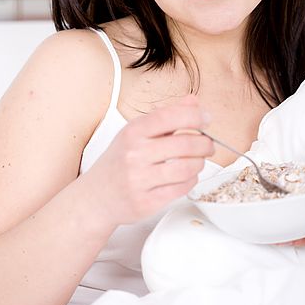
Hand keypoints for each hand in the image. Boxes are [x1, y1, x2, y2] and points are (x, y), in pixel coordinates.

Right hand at [81, 95, 213, 226]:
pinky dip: (191, 180)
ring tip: (198, 160)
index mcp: (133, 132)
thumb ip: (167, 116)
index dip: (195, 115)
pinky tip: (187, 176)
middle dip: (205, 143)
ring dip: (199, 163)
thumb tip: (194, 102)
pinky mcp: (145, 202)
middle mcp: (134, 154)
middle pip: (184, 144)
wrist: (95, 197)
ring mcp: (139, 180)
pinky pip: (181, 189)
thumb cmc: (120, 161)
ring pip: (186, 168)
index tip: (206, 118)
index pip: (170, 116)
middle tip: (209, 144)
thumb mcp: (137, 133)